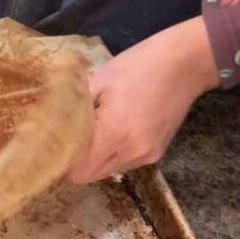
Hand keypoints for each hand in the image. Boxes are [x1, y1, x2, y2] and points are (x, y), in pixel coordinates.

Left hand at [66, 16, 219, 183]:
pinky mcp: (157, 152)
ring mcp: (148, 155)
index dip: (63, 163)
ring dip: (96, 158)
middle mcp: (133, 152)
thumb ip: (75, 109)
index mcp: (115, 133)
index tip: (53, 148)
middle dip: (77, 162)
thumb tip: (54, 126)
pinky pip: (126, 162)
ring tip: (93, 132)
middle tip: (68, 139)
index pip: (79, 171)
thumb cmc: (138, 65)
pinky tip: (114, 130)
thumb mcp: (98, 81)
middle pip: (92, 175)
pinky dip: (114, 152)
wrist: (186, 62)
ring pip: (109, 170)